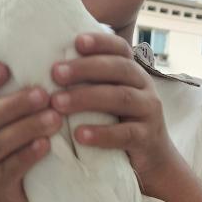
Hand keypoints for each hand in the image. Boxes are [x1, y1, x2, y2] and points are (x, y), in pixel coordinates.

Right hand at [0, 62, 62, 201]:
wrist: (3, 188)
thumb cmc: (9, 140)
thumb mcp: (3, 116)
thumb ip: (11, 92)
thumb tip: (43, 54)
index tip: (5, 67)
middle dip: (14, 105)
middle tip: (44, 94)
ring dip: (26, 129)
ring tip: (54, 118)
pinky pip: (9, 169)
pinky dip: (27, 156)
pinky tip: (45, 145)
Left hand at [50, 33, 175, 183]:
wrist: (152, 159)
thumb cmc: (119, 124)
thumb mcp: (107, 98)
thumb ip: (88, 82)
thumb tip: (48, 65)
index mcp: (132, 72)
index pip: (120, 49)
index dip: (101, 42)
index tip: (76, 41)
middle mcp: (144, 86)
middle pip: (118, 69)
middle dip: (85, 68)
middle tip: (55, 73)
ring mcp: (149, 111)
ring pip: (121, 98)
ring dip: (87, 98)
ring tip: (58, 103)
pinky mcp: (147, 138)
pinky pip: (125, 133)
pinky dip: (102, 133)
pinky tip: (79, 135)